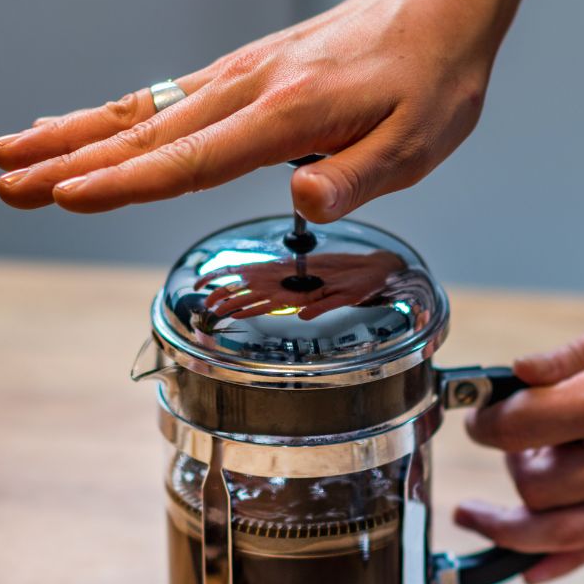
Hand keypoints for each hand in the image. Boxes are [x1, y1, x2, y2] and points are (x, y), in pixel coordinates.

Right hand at [0, 0, 543, 217]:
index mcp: (290, 112)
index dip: (126, 184)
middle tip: (5, 185)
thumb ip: (358, 174)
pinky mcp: (236, 75)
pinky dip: (104, 115)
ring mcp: (236, 77)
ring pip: (139, 110)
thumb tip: (305, 202)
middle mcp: (249, 88)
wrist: (437, 3)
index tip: (67, 198)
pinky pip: (158, 98)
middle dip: (68, 162)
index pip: (193, 158)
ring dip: (69, 136)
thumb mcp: (418, 140)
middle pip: (144, 131)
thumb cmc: (432, 77)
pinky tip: (70, 128)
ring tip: (7, 158)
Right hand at [195, 251, 407, 319]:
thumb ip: (329, 302)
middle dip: (228, 296)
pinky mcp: (299, 276)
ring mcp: (294, 276)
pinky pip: (269, 278)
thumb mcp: (352, 294)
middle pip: (253, 287)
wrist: (376, 268)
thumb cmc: (365, 281)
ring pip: (257, 283)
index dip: (238, 295)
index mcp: (301, 281)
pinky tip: (237, 287)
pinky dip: (250, 282)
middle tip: (207, 307)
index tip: (219, 305)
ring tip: (213, 301)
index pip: (261, 288)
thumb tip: (304, 315)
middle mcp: (294, 278)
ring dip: (235, 292)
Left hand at [454, 268, 583, 582]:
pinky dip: (565, 563)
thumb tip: (516, 376)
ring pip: (566, 534)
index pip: (525, 426)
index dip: (489, 420)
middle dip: (509, 464)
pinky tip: (529, 567)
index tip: (482, 411)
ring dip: (514, 529)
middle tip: (512, 441)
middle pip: (538, 487)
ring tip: (479, 518)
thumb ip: (575, 352)